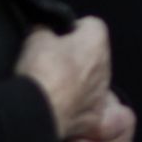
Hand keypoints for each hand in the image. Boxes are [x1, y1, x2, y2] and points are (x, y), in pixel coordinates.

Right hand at [17, 15, 113, 136]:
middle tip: (52, 61)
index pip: (92, 25)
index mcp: (96, 42)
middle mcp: (105, 67)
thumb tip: (44, 32)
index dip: (72, 29)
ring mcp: (102, 93)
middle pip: (94, 54)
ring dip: (78, 80)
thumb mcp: (36, 37)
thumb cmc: (42, 70)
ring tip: (53, 85)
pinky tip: (60, 104)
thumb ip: (45, 30)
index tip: (57, 37)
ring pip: (93, 80)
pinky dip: (78, 104)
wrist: (40, 112)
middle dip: (76, 56)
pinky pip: (89, 105)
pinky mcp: (95, 117)